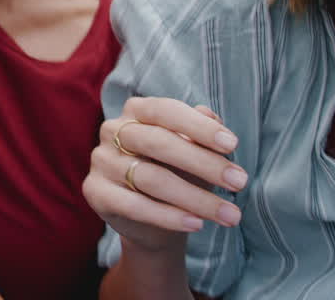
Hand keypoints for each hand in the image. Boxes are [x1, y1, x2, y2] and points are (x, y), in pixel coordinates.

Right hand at [82, 97, 246, 255]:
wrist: (154, 221)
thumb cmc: (178, 174)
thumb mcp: (194, 152)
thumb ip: (201, 134)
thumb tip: (211, 116)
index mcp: (136, 110)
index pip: (165, 110)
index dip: (198, 126)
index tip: (233, 145)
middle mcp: (112, 129)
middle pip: (158, 143)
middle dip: (204, 163)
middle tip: (240, 182)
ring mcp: (101, 160)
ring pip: (150, 178)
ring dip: (196, 198)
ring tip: (230, 215)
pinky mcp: (95, 191)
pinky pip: (133, 205)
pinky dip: (169, 216)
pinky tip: (197, 224)